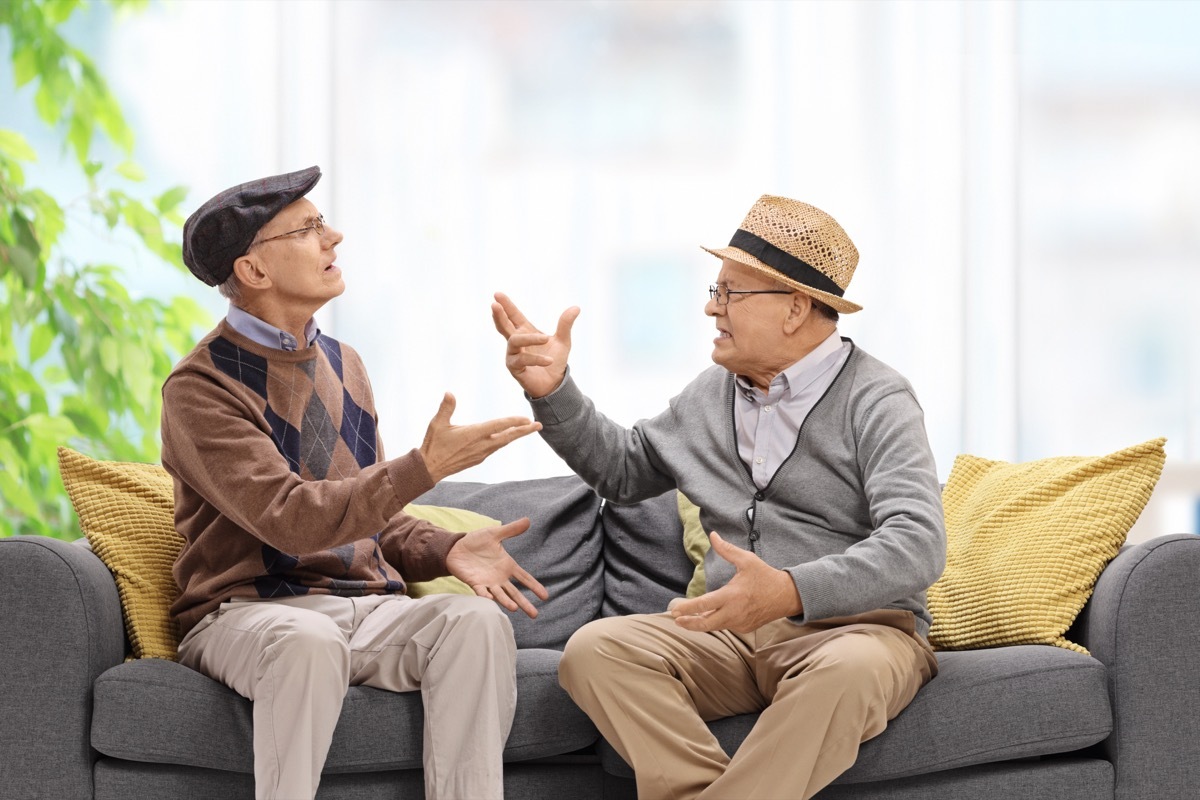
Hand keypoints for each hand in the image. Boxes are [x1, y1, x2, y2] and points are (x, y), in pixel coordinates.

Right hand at [419, 393, 541, 482]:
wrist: (430, 468)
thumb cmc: (433, 445)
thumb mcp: (437, 424)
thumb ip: (446, 408)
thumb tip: (449, 392)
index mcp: (474, 434)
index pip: (498, 426)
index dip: (514, 421)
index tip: (527, 419)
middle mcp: (481, 445)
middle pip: (508, 437)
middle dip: (524, 431)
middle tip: (539, 425)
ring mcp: (481, 453)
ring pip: (503, 443)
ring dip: (516, 435)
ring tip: (527, 429)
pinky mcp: (478, 458)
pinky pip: (496, 448)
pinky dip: (504, 441)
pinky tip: (507, 437)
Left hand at [445, 517, 549, 617]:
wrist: (456, 547)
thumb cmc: (476, 541)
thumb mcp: (495, 533)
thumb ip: (511, 530)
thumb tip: (528, 520)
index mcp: (507, 566)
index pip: (524, 578)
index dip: (534, 586)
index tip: (544, 597)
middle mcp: (499, 577)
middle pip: (515, 592)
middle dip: (524, 603)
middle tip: (535, 614)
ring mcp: (487, 582)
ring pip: (500, 595)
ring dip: (507, 601)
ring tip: (515, 608)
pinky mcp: (474, 583)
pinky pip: (481, 591)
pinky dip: (485, 596)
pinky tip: (490, 599)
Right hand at [491, 292, 579, 398]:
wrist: (554, 384)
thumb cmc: (554, 361)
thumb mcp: (563, 341)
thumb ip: (565, 324)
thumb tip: (576, 307)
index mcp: (526, 332)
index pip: (514, 316)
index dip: (506, 305)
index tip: (497, 294)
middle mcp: (516, 342)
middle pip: (504, 326)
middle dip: (499, 315)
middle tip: (494, 305)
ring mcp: (513, 354)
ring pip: (515, 341)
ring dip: (530, 339)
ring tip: (546, 339)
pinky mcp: (514, 368)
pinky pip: (523, 360)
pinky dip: (537, 359)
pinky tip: (549, 360)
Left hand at [668, 532, 802, 632]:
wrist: (787, 596)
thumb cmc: (765, 576)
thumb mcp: (746, 560)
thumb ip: (726, 549)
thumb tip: (712, 535)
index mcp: (732, 596)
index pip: (704, 605)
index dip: (687, 609)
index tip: (675, 610)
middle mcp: (734, 613)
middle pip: (705, 624)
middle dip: (688, 623)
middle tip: (676, 619)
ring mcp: (740, 623)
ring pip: (715, 627)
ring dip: (700, 623)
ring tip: (687, 619)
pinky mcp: (744, 628)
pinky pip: (726, 626)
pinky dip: (716, 622)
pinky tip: (708, 617)